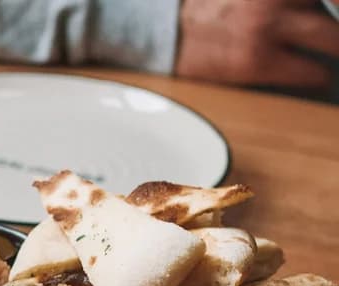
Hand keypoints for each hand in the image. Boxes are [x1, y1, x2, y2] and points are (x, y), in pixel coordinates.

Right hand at [175, 0, 338, 86]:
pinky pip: (312, 73)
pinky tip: (313, 74)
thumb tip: (325, 7)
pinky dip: (318, 76)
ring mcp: (265, 29)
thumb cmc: (210, 7)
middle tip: (336, 37)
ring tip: (333, 52)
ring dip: (337, 48)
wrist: (165, 34)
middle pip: (336, 7)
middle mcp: (271, 0)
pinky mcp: (257, 63)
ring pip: (334, 41)